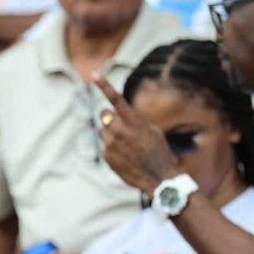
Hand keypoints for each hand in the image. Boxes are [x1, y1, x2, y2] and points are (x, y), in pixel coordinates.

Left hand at [93, 76, 180, 196]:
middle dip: (109, 117)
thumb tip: (117, 115)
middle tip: (120, 125)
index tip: (94, 75)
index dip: (105, 86)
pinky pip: (105, 147)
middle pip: (104, 114)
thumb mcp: (151, 131)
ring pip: (103, 131)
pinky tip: (125, 157)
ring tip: (127, 145)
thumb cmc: (158, 152)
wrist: (158, 178)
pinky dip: (113, 149)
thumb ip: (133, 121)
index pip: (116, 100)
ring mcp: (111, 145)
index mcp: (134, 122)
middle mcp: (120, 131)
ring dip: (111, 134)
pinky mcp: (107, 157)